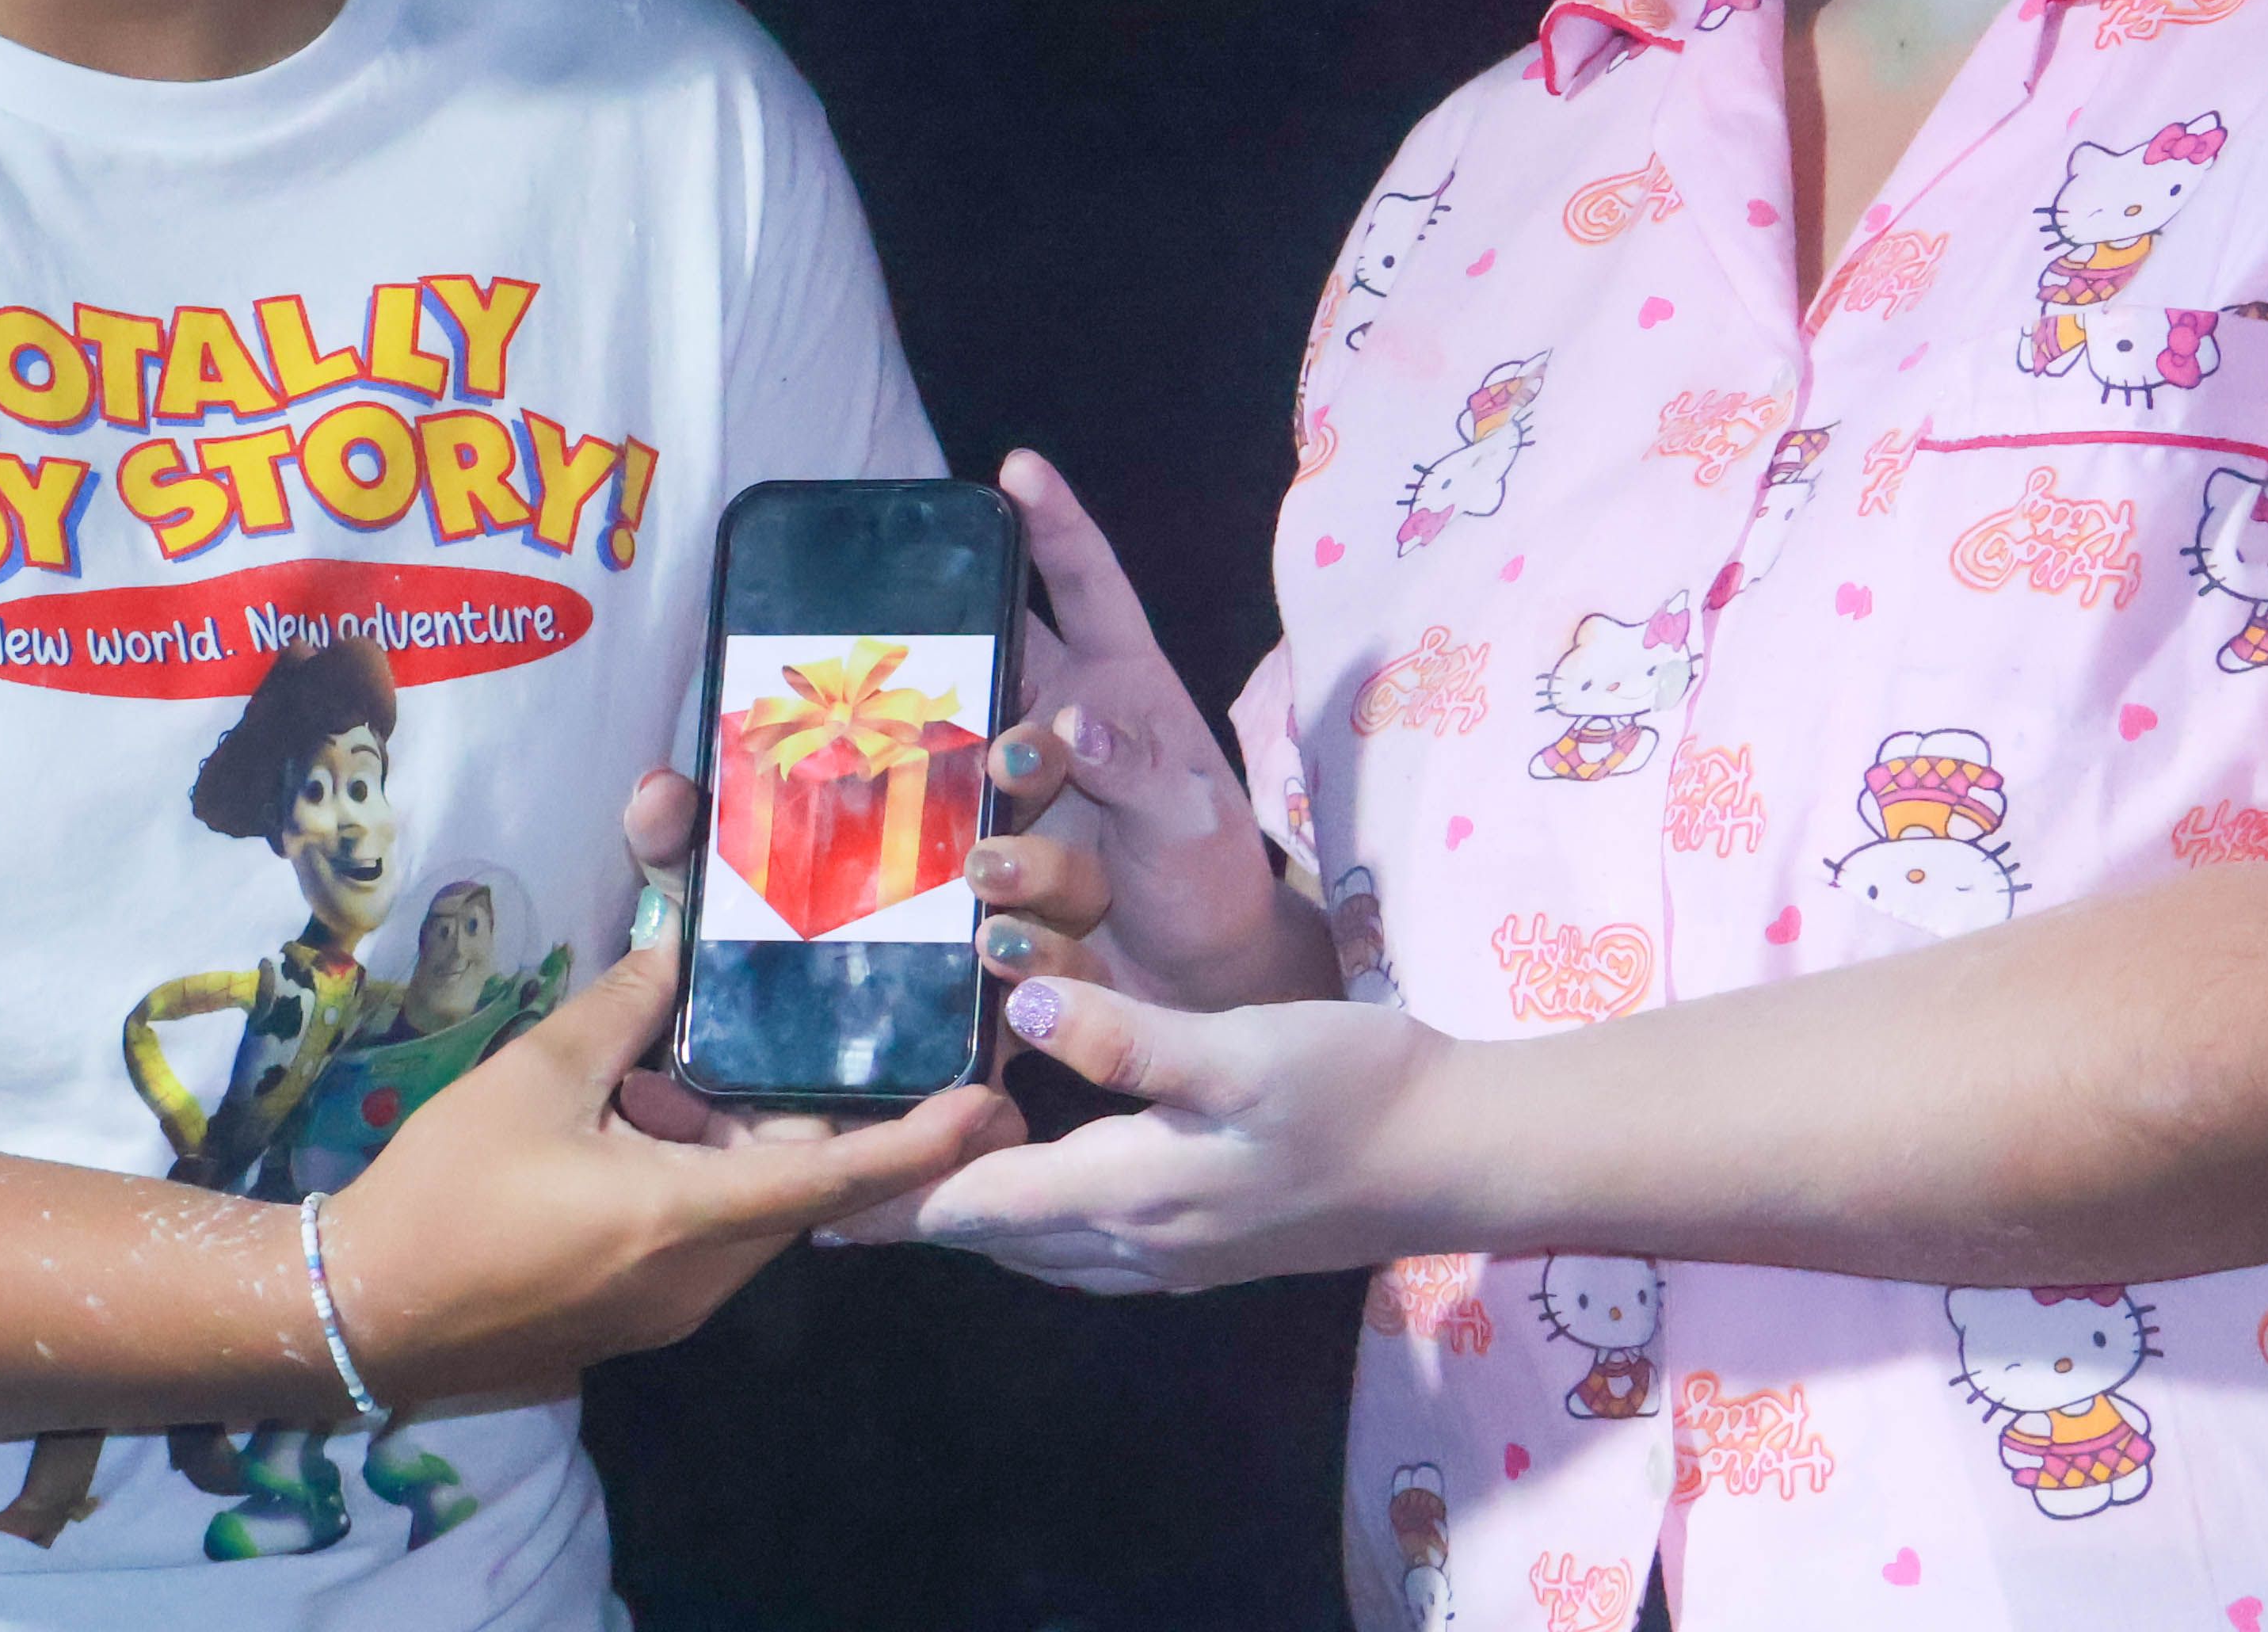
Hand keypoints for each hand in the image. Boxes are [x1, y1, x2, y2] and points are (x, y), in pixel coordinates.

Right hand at [315, 931, 1017, 1400]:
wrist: (362, 1311)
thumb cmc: (448, 1192)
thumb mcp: (533, 1076)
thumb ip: (620, 1010)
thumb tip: (678, 953)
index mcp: (685, 1219)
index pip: (835, 1179)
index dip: (921, 1144)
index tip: (990, 1107)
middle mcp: (699, 1279)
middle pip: (799, 1192)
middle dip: (824, 1118)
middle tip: (863, 1041)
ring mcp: (668, 1308)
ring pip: (751, 1213)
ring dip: (749, 1143)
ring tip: (722, 1059)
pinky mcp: (635, 1313)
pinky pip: (706, 1237)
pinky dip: (706, 1175)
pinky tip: (654, 1113)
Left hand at [839, 976, 1457, 1294]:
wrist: (1464, 1157)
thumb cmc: (1360, 1089)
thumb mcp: (1243, 1048)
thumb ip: (1129, 1037)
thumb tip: (1022, 1011)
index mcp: (1132, 1193)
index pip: (975, 1207)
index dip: (887, 1196)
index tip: (803, 1186)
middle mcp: (1140, 1244)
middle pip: (993, 1237)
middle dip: (909, 1209)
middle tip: (831, 1170)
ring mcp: (1178, 1256)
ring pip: (1039, 1248)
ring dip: (970, 1217)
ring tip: (905, 1173)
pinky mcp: (1210, 1247)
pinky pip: (1084, 1247)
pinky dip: (1030, 1217)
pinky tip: (1026, 1178)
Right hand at [967, 450, 1334, 1009]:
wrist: (1197, 986)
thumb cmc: (1210, 876)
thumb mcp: (1194, 821)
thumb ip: (1140, 772)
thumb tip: (1074, 723)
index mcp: (1119, 689)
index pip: (1085, 588)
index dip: (1053, 523)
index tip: (1017, 468)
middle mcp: (1058, 729)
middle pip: (993, 677)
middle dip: (981, 706)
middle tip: (1008, 760)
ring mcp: (1018, 797)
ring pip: (971, 783)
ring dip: (1002, 837)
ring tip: (1013, 878)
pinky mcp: (993, 868)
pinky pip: (967, 874)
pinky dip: (997, 914)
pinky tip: (1017, 946)